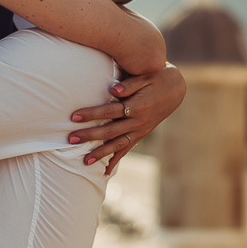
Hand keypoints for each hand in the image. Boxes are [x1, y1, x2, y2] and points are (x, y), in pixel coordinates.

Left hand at [68, 63, 185, 174]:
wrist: (176, 88)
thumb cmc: (156, 77)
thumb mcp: (145, 76)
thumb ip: (129, 84)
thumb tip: (113, 90)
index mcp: (138, 106)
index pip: (110, 111)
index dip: (92, 114)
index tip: (74, 116)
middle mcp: (139, 121)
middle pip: (110, 131)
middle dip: (90, 136)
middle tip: (71, 139)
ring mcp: (140, 130)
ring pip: (118, 145)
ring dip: (101, 153)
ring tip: (84, 162)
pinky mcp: (141, 134)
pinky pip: (127, 149)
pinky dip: (116, 160)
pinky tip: (105, 171)